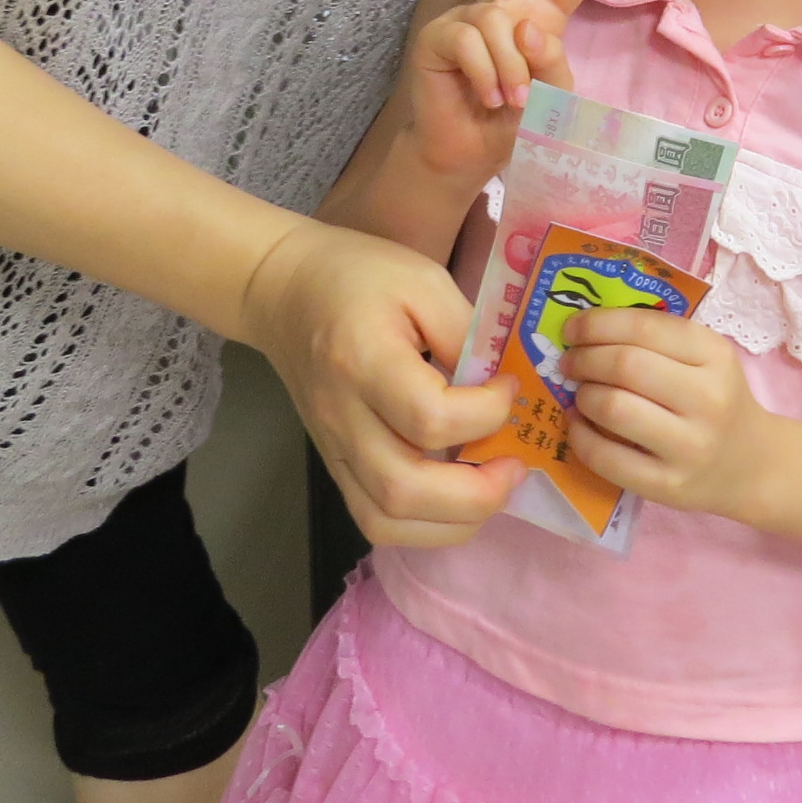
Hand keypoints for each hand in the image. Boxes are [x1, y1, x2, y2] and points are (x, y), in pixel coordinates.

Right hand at [240, 216, 525, 546]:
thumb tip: (503, 387)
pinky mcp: (335, 465)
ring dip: (453, 521)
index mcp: (363, 360)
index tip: (507, 387)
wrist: (285, 291)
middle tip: (516, 465)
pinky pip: (375, 519)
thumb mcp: (423, 280)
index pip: (430, 417)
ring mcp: (334, 448)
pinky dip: (425, 526)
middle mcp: (342, 416)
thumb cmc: (358, 275)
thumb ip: (466, 332)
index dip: (485, 413)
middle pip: (404, 490)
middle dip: (477, 494)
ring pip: (387, 520)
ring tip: (493, 488)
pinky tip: (459, 498)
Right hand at [404, 0, 624, 183]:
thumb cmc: (513, 123)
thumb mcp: (551, 95)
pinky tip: (484, 95)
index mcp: (538, 17)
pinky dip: (486, 76)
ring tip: (508, 100)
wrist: (468, 154)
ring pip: (500, 26)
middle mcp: (503, 8)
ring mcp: (468, 17)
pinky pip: (472, 43)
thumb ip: (550, 61)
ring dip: (511, 71)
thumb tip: (522, 25)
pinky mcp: (438, 35)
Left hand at [558, 307, 767, 521]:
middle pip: (625, 365)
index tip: (572, 329)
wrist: (752, 467)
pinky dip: (581, 437)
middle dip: (584, 359)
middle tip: (570, 363)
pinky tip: (579, 426)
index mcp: (715, 355)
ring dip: (583, 396)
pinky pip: (607, 458)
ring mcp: (689, 446)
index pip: (645, 326)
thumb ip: (656, 339)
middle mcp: (707, 399)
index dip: (597, 324)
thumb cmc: (718, 400)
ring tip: (582, 395)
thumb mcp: (706, 359)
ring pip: (613, 408)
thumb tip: (585, 329)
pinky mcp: (668, 485)